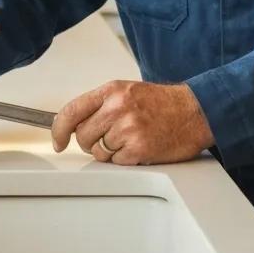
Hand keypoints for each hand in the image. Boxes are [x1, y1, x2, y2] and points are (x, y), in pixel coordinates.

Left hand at [51, 80, 214, 164]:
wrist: (195, 111)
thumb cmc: (163, 103)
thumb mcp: (129, 91)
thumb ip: (101, 104)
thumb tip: (74, 123)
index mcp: (112, 90)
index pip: (72, 110)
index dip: (59, 129)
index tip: (58, 141)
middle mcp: (117, 107)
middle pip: (82, 136)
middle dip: (91, 142)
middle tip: (110, 138)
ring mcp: (127, 128)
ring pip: (98, 151)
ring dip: (110, 151)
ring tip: (130, 139)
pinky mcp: (138, 148)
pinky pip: (116, 162)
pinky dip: (125, 159)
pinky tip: (140, 146)